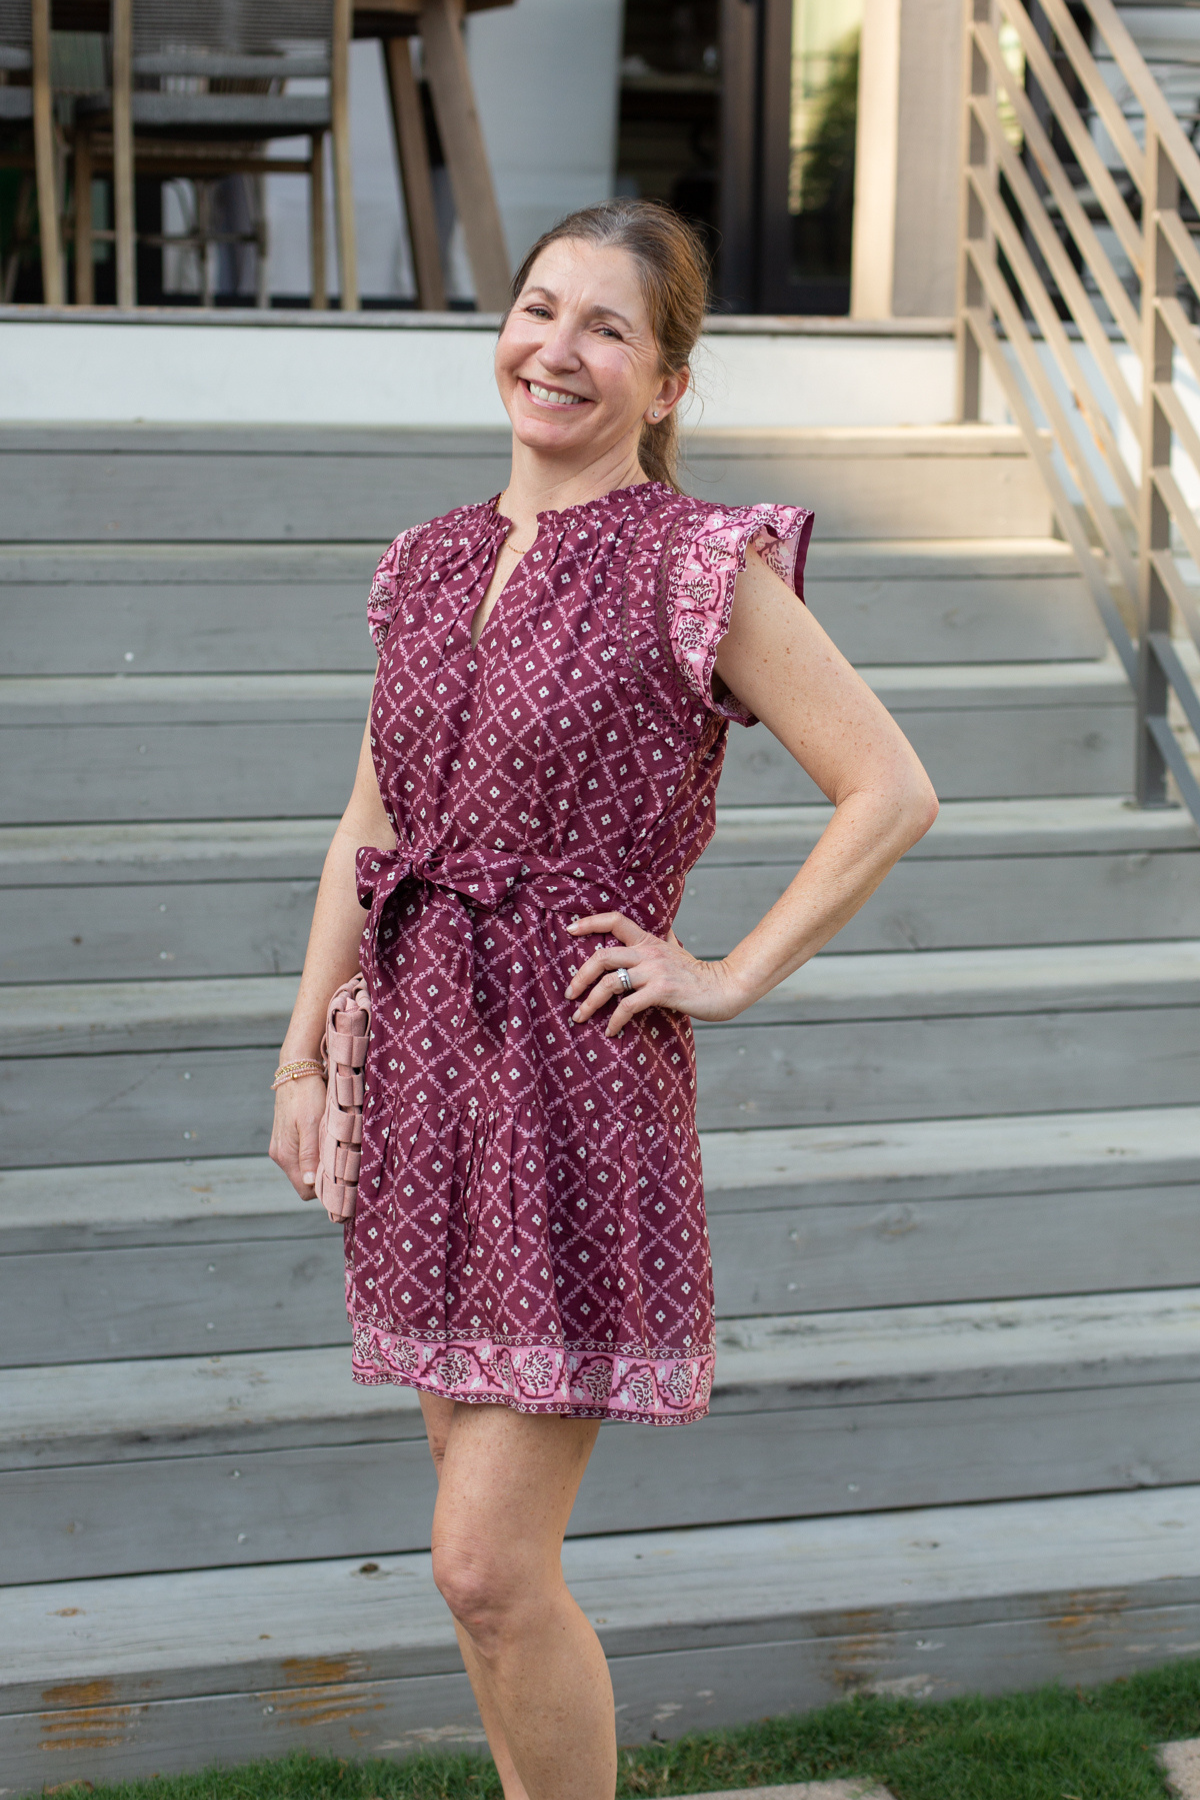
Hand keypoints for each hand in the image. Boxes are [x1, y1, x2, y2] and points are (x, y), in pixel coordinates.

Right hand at [269, 1074, 344, 1221]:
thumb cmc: (307, 1095)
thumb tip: (309, 1182)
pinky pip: (304, 1155)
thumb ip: (310, 1154)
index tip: (342, 1179)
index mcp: (285, 1155)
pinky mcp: (287, 1137)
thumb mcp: (312, 1124)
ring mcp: (283, 1146)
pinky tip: (326, 1138)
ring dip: (321, 1163)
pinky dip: (316, 1152)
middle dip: (323, 1176)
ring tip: (335, 1146)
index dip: (323, 1189)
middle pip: (305, 1181)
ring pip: (306, 1167)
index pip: (305, 1190)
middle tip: (343, 1162)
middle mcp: (281, 1154)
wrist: (297, 1070)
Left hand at [565, 912, 747, 1036]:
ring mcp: (655, 971)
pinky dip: (614, 1020)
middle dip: (579, 976)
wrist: (725, 987)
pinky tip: (611, 1030)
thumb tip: (666, 928)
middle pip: (602, 956)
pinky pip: (628, 1005)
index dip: (589, 922)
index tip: (569, 930)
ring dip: (590, 1002)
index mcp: (649, 940)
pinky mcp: (662, 991)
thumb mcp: (680, 950)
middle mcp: (649, 952)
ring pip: (610, 982)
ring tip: (581, 1017)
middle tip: (570, 994)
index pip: (614, 920)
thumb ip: (667, 940)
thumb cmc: (700, 973)